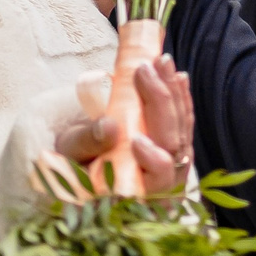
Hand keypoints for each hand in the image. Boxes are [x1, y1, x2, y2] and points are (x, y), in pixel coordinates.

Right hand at [53, 55, 194, 195]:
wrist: (84, 159)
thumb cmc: (74, 161)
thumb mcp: (70, 153)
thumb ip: (88, 144)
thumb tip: (109, 127)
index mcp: (134, 192)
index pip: (156, 180)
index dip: (154, 162)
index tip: (136, 140)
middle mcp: (162, 184)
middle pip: (174, 146)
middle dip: (162, 104)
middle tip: (146, 69)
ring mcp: (174, 165)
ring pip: (183, 129)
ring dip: (172, 93)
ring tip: (160, 63)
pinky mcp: (176, 148)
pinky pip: (185, 122)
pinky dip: (180, 97)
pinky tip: (176, 77)